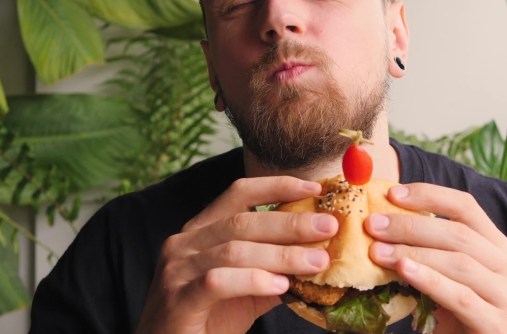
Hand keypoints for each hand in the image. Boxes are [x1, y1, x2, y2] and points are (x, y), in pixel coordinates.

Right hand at [135, 176, 338, 333]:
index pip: (239, 193)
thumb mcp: (247, 288)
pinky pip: (217, 281)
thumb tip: (323, 254)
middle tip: (328, 226)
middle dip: (291, 222)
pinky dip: (253, 281)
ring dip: (281, 254)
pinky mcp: (178, 298)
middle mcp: (185, 242)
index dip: (278, 186)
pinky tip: (280, 286)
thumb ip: (276, 269)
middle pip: (242, 221)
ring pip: (234, 250)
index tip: (315, 189)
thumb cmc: (207, 319)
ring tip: (317, 261)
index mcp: (201, 230)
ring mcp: (178, 269)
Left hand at [365, 183, 506, 333]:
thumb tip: (383, 232)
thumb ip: (432, 257)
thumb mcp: (454, 282)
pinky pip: (460, 297)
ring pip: (458, 262)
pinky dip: (430, 281)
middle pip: (458, 234)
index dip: (429, 196)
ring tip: (378, 252)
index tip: (392, 194)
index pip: (466, 207)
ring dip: (413, 252)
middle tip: (373, 225)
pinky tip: (405, 271)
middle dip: (410, 225)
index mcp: (498, 249)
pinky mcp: (499, 324)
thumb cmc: (467, 322)